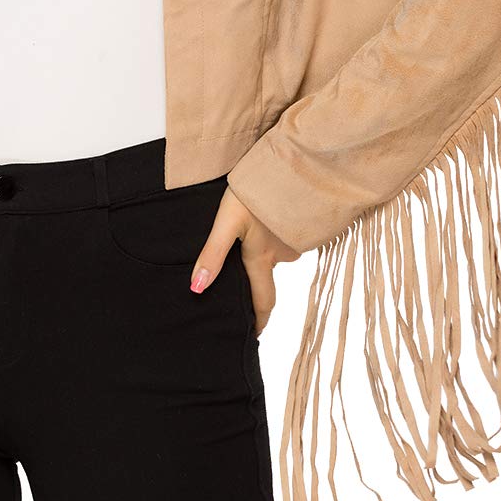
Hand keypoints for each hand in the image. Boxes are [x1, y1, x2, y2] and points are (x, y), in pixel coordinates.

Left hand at [189, 185, 302, 337]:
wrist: (291, 163)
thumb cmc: (256, 191)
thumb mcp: (227, 222)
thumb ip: (212, 254)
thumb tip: (197, 290)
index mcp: (262, 258)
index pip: (262, 301)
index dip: (258, 321)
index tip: (252, 336)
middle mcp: (282, 254)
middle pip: (268, 277)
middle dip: (257, 287)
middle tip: (240, 290)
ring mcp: (295, 238)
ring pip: (277, 254)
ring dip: (265, 254)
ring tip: (247, 242)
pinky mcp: (303, 221)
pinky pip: (286, 237)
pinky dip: (275, 235)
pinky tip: (264, 222)